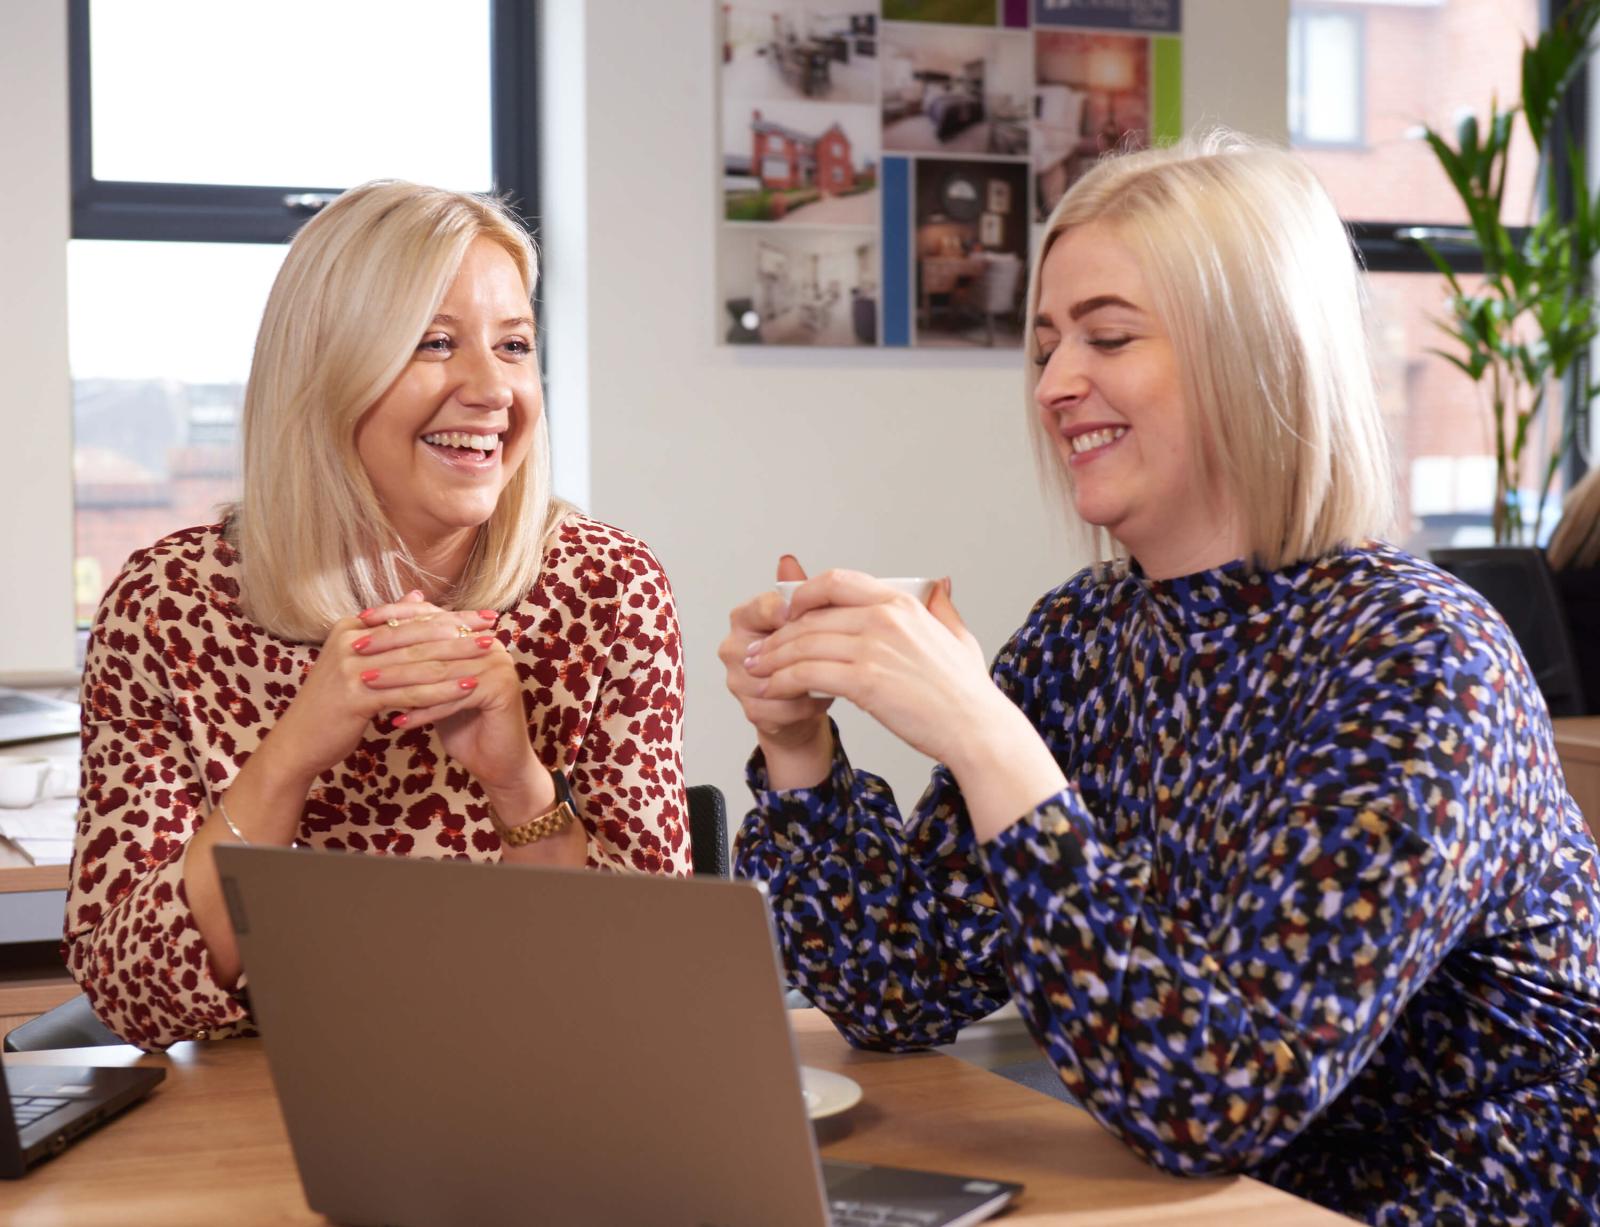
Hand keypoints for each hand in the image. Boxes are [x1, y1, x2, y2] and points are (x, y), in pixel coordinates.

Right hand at [267, 592, 500, 785]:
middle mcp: (349, 641)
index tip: (484, 614)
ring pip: (416, 660)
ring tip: (490, 653)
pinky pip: (408, 692)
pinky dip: (441, 690)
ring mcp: (350, 668)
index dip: (450, 613)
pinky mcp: (355, 697)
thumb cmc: (335, 701)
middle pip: (416, 633)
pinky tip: (468, 687)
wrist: (299, 741)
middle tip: (495, 627)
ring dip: (458, 656)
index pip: (410, 615)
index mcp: (352, 628)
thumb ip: (387, 627)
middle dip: (460, 629)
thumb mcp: (358, 657)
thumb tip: (417, 594)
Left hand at [346, 600, 546, 802]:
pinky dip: (424, 711)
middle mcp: (489, 644)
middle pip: (432, 640)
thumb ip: (415, 657)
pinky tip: (396, 721)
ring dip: (400, 678)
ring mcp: (499, 666)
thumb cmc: (460, 722)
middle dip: (391, 646)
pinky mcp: (502, 690)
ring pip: (440, 669)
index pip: (430, 616)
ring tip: (367, 684)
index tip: (359, 623)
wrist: (496, 761)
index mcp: (474, 634)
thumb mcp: (433, 685)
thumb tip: (373, 631)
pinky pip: (454, 698)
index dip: (395, 617)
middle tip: (357, 651)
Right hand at [720, 556, 833, 751]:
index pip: (764, 607)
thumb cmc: (804, 653)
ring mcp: (738, 680)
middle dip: (804, 652)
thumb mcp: (807, 617)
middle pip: (768, 646)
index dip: (795, 614)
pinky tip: (820, 697)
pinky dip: (807, 704)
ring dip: (809, 680)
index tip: (817, 620)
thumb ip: (798, 590)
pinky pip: (783, 707)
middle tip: (832, 652)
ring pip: (776, 679)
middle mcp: (735, 646)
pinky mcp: (750, 710)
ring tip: (829, 676)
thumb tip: (787, 562)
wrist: (803, 699)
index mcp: (744, 617)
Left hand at [744, 569, 997, 766]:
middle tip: (759, 648)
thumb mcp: (958, 635)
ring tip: (756, 669)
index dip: (803, 593)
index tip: (787, 611)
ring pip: (803, 644)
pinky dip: (783, 681)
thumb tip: (939, 584)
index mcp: (901, 603)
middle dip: (777, 633)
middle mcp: (884, 618)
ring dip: (772, 658)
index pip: (837, 581)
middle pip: (811, 616)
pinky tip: (772, 689)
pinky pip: (808, 674)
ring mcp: (874, 648)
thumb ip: (942, 606)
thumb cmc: (966, 690)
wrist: (975, 728)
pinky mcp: (865, 681)